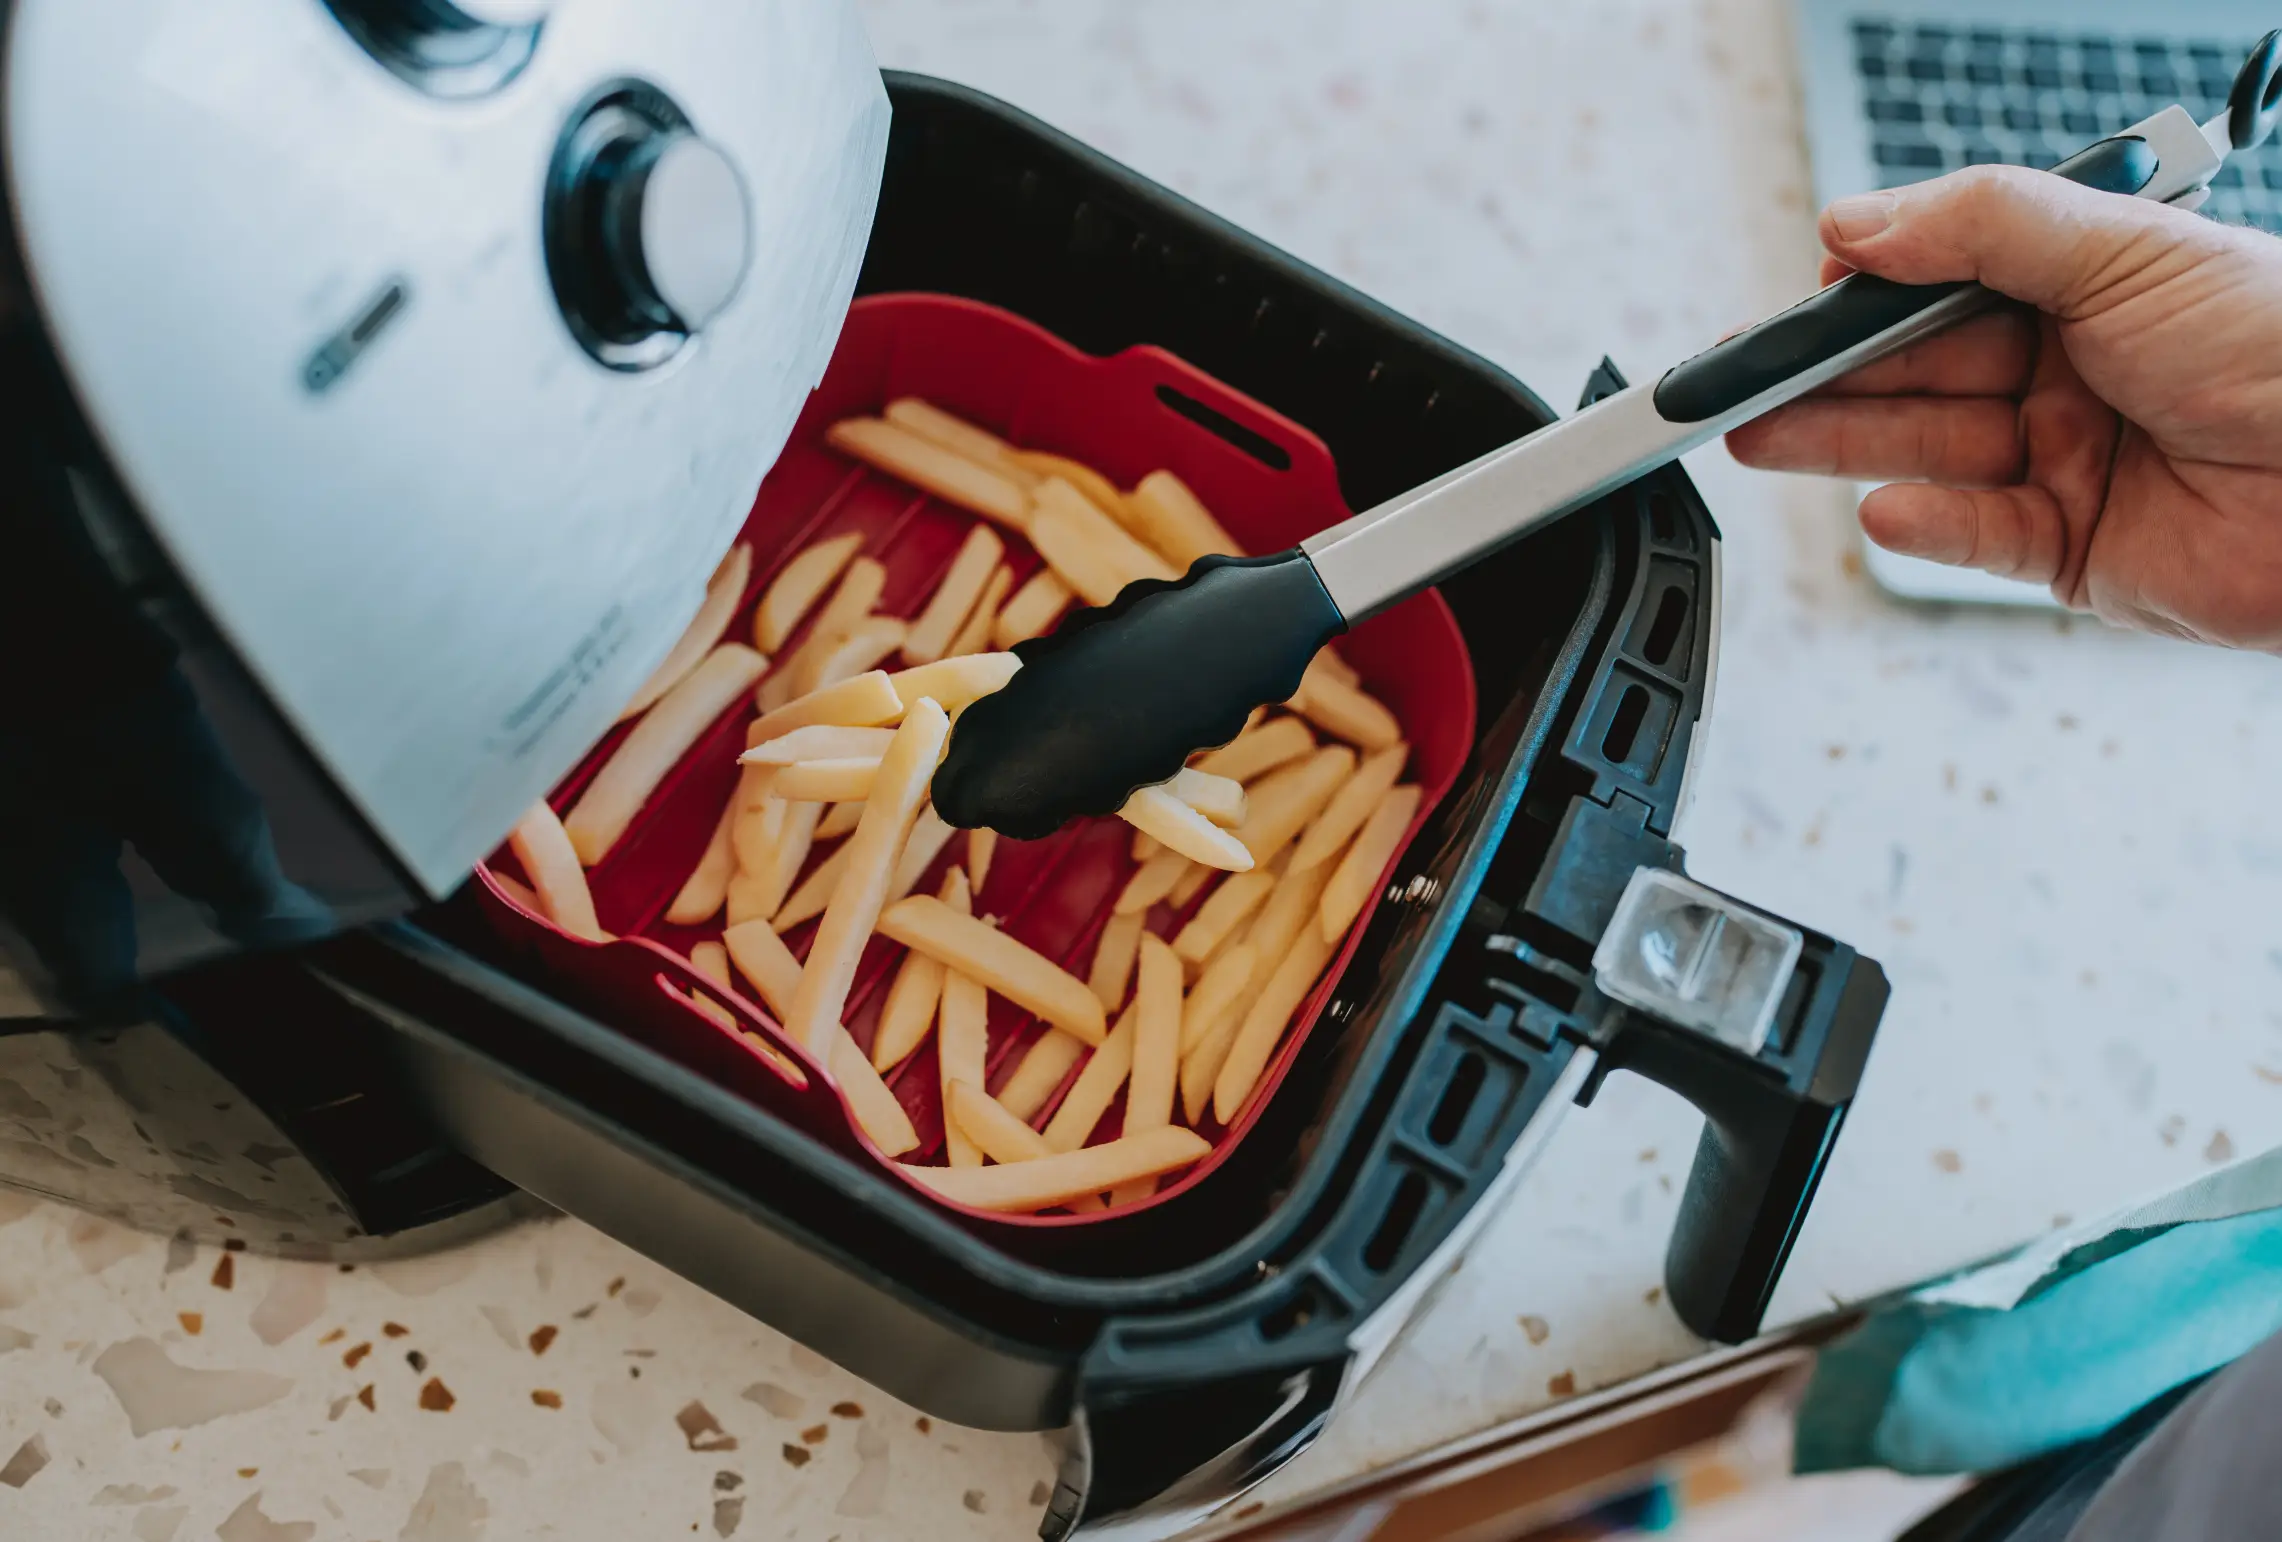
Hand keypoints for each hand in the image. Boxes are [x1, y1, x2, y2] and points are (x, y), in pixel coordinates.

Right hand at [1725, 166, 2281, 651]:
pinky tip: (1881, 504)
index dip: (1865, 293)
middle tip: (1739, 382)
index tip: (1797, 300)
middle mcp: (2073, 370)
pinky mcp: (2076, 550)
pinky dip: (1926, 522)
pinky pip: (1978, 534)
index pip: (1944, 284)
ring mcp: (2071, 460)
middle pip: (1919, 370)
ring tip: (1759, 438)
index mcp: (2088, 285)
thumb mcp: (2128, 252)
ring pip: (1930, 448)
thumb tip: (1861, 222)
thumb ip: (1983, 227)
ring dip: (1842, 442)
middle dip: (1825, 375)